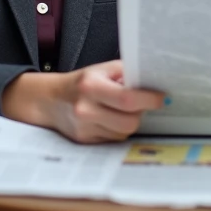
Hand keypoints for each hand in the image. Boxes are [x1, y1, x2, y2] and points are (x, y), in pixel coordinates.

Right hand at [4, 60, 165, 142]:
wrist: (50, 100)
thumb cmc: (82, 82)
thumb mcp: (102, 69)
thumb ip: (127, 73)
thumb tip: (154, 83)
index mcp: (91, 86)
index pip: (128, 98)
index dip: (149, 99)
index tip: (161, 98)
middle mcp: (86, 109)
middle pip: (130, 121)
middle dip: (140, 112)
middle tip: (139, 103)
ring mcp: (84, 128)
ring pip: (124, 132)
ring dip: (128, 121)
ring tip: (119, 109)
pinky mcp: (85, 142)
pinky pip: (114, 139)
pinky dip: (117, 129)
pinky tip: (109, 119)